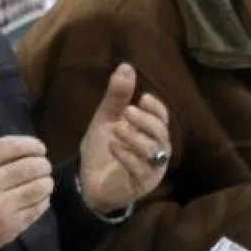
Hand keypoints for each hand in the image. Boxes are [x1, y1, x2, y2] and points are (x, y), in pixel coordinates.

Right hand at [0, 103, 54, 250]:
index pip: (15, 146)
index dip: (33, 145)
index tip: (37, 148)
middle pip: (33, 165)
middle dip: (42, 163)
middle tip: (40, 165)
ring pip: (41, 186)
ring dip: (45, 181)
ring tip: (39, 181)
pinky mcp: (9, 227)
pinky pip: (39, 208)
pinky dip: (42, 200)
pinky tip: (33, 198)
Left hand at [78, 63, 171, 213]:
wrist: (87, 181)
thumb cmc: (102, 149)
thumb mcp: (105, 120)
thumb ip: (116, 97)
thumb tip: (126, 66)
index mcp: (150, 133)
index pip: (162, 118)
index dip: (157, 109)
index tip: (144, 98)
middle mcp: (157, 150)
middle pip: (161, 134)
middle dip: (146, 121)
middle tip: (128, 111)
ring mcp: (152, 169)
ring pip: (155, 152)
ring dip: (136, 138)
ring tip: (118, 128)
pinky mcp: (142, 185)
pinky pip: (142, 170)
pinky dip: (128, 156)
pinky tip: (114, 147)